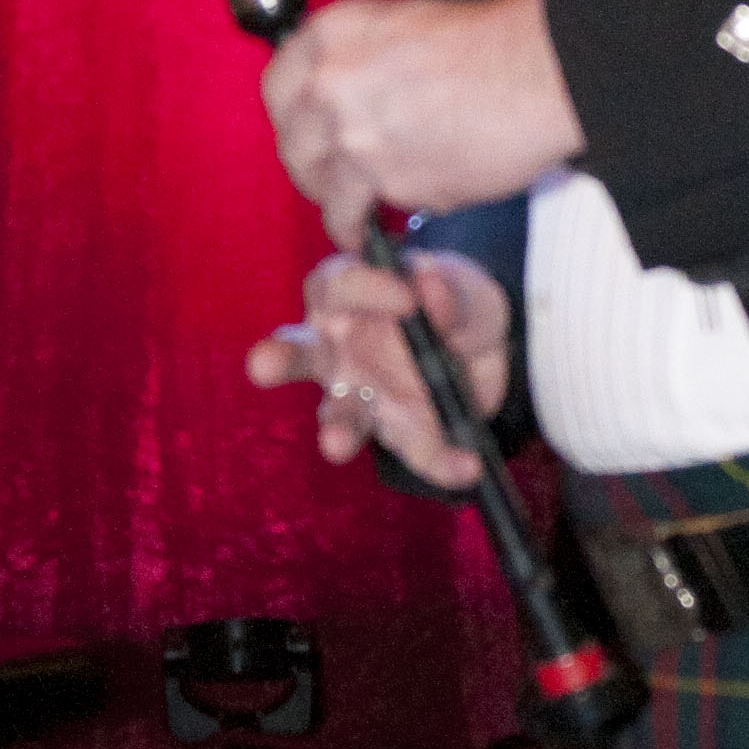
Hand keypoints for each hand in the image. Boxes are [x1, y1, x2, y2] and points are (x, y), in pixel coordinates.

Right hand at [248, 247, 512, 490]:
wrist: (486, 344)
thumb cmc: (449, 298)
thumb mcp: (459, 282)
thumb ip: (447, 287)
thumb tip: (429, 287)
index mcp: (346, 297)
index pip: (336, 285)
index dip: (365, 287)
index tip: (408, 295)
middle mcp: (338, 350)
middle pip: (299, 353)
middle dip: (278, 360)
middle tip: (262, 366)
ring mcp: (363, 399)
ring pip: (338, 417)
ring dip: (336, 432)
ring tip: (335, 444)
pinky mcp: (401, 434)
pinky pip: (417, 451)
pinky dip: (442, 462)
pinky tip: (467, 467)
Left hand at [262, 0, 579, 247]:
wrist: (536, 74)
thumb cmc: (492, 46)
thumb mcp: (405, 25)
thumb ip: (364, 58)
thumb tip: (346, 92)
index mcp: (335, 35)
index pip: (279, 85)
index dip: (292, 117)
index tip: (305, 133)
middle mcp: (330, 82)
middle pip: (293, 141)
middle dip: (312, 165)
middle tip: (332, 176)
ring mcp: (352, 133)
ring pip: (319, 184)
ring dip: (335, 201)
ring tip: (354, 211)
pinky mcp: (381, 179)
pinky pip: (355, 213)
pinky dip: (359, 229)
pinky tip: (367, 234)